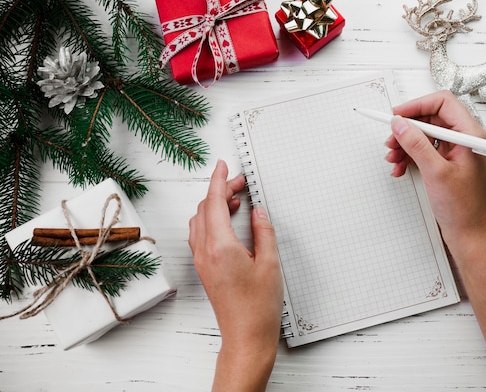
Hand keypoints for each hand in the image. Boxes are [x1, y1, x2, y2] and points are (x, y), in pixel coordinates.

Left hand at [189, 160, 282, 390]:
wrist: (245, 336)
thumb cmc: (258, 306)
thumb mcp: (270, 264)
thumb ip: (264, 232)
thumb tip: (258, 211)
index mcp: (221, 246)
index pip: (213, 202)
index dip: (218, 180)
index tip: (222, 165)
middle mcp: (205, 251)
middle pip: (205, 209)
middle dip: (220, 190)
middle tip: (240, 183)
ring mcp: (202, 261)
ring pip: (200, 221)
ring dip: (214, 205)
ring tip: (236, 200)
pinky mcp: (204, 268)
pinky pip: (200, 234)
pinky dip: (211, 220)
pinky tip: (228, 222)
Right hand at [385, 90, 485, 259]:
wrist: (469, 234)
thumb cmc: (463, 208)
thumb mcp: (435, 171)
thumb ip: (416, 144)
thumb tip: (400, 124)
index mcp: (470, 134)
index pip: (442, 102)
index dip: (417, 105)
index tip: (397, 115)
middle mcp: (464, 139)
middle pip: (430, 118)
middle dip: (407, 129)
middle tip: (391, 141)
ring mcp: (455, 151)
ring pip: (424, 135)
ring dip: (405, 145)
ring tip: (393, 159)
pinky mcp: (446, 163)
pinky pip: (424, 150)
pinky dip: (409, 157)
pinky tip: (400, 169)